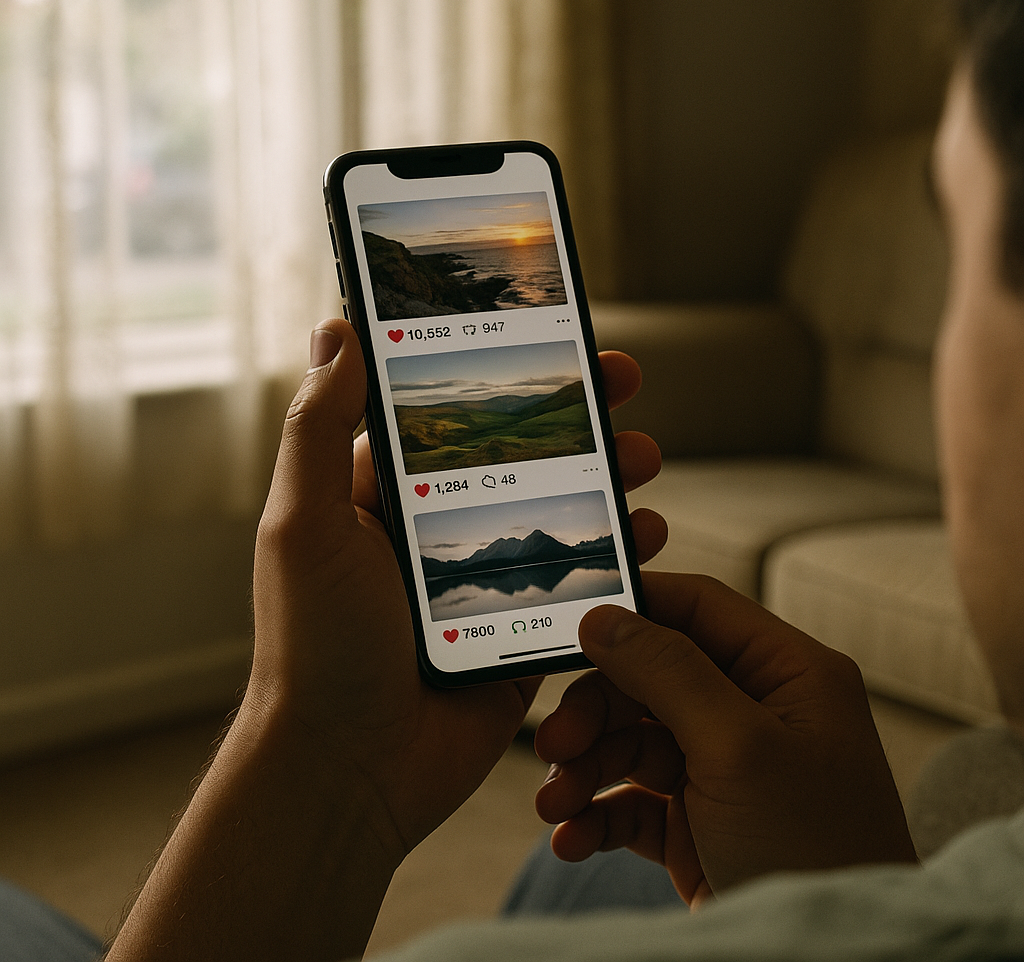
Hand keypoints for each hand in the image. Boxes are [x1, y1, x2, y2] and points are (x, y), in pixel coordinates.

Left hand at [250, 319, 665, 862]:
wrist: (347, 771)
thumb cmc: (313, 647)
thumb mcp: (304, 524)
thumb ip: (319, 427)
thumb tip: (338, 328)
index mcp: (385, 493)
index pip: (453, 410)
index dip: (503, 369)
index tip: (551, 334)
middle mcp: (437, 528)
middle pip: (520, 452)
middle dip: (575, 416)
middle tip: (622, 384)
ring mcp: (483, 580)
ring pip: (559, 509)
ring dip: (608, 477)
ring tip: (646, 457)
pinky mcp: (519, 629)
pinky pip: (579, 580)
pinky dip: (618, 554)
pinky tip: (648, 537)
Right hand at [534, 572, 917, 907]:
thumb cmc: (812, 852)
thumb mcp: (738, 747)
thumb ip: (668, 670)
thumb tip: (605, 616)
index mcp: (787, 674)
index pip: (700, 609)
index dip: (635, 608)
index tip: (571, 622)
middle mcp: (754, 713)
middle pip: (651, 677)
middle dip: (596, 710)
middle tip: (554, 744)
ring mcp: (723, 769)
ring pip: (632, 739)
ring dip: (585, 767)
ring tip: (555, 806)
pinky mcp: (697, 824)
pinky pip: (631, 798)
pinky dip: (596, 813)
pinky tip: (572, 837)